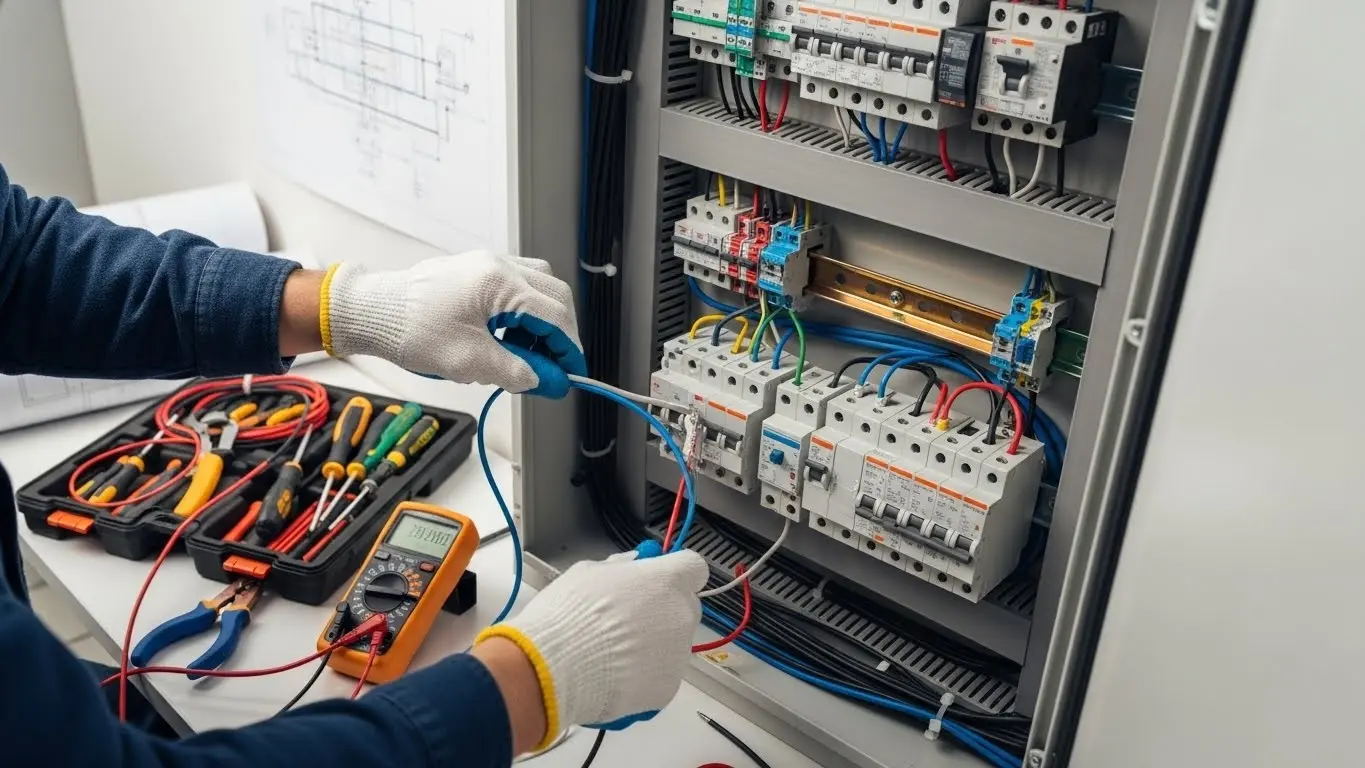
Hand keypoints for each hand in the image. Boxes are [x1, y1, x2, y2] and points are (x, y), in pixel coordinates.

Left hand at [320, 251, 585, 396]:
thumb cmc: (412, 331)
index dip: (569, 348)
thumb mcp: (469, 361)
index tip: (571, 373)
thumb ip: (515, 371)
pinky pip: (516, 286)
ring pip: (538, 287)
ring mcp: (486, 265)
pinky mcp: (475, 272)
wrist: (372, 312)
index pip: (555, 315)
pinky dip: (523, 312)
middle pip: (554, 295)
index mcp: (499, 283)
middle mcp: (498, 266)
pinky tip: (509, 337)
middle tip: (554, 365)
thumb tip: (547, 381)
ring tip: (527, 353)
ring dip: (542, 321)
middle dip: (560, 333)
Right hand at [473, 548, 709, 751]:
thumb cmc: (567, 616)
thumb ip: (620, 567)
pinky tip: (612, 675)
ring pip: (673, 644)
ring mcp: (678, 654)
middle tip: (626, 620)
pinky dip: (643, 677)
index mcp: (667, 580)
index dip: (675, 574)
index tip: (658, 581)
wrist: (552, 669)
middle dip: (662, 612)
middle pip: (684, 608)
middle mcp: (681, 615)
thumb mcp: (587, 573)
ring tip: (611, 653)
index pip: (694, 568)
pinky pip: (660, 677)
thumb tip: (633, 564)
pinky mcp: (667, 688)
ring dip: (652, 646)